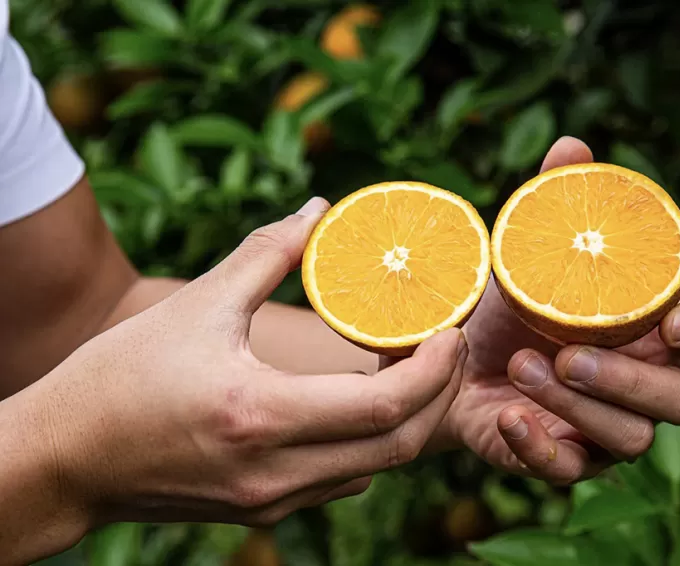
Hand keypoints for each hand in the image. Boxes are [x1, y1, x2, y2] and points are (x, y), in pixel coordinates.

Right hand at [16, 198, 465, 533]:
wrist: (65, 459)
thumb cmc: (120, 376)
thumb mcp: (198, 304)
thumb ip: (267, 252)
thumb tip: (317, 210)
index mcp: (259, 415)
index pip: (386, 406)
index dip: (435, 369)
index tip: (449, 329)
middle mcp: (275, 472)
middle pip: (401, 447)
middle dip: (440, 395)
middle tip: (446, 344)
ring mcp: (273, 500)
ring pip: (377, 468)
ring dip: (409, 419)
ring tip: (411, 364)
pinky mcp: (265, 510)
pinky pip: (344, 479)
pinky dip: (371, 441)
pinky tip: (364, 399)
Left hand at [435, 137, 679, 482]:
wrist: (453, 362)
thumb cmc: (509, 307)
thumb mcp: (526, 256)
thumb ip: (554, 204)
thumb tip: (572, 146)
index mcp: (655, 326)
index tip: (676, 319)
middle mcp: (647, 382)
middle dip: (632, 380)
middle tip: (570, 354)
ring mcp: (611, 427)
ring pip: (632, 438)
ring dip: (576, 405)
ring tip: (520, 366)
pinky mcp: (569, 458)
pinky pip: (573, 470)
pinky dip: (541, 448)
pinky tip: (508, 419)